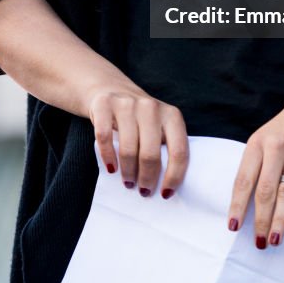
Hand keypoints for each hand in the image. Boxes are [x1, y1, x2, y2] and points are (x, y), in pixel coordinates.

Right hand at [89, 83, 188, 199]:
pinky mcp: (104, 105)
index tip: (166, 194)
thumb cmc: (140, 119)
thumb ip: (165, 147)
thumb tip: (165, 186)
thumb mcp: (159, 126)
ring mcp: (127, 104)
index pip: (179, 151)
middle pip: (151, 154)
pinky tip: (111, 168)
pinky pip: (105, 138)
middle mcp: (151, 107)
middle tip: (143, 191)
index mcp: (171, 115)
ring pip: (129, 149)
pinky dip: (108, 157)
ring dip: (128, 172)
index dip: (174, 176)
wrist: (110, 89)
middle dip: (147, 178)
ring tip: (128, 182)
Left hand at [227, 71, 283, 247]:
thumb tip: (246, 201)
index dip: (237, 205)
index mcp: (259, 141)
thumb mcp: (268, 135)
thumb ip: (259, 163)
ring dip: (280, 220)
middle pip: (265, 191)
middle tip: (258, 241)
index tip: (233, 226)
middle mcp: (278, 146)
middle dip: (260, 220)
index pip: (244, 179)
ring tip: (274, 238)